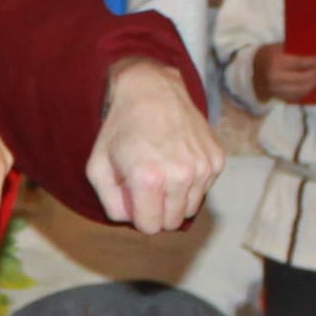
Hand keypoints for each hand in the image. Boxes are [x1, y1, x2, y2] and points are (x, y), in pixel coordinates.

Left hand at [86, 59, 222, 231]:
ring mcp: (202, 167)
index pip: (150, 226)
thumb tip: (132, 219)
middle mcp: (180, 175)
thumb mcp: (98, 166)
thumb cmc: (121, 127)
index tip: (134, 197)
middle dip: (158, 210)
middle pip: (172, 222)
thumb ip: (110, 202)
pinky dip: (191, 183)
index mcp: (149, 178)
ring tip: (163, 172)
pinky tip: (178, 161)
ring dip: (175, 198)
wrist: (152, 89)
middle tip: (148, 186)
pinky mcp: (217, 159)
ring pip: (190, 209)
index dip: (139, 215)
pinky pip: (204, 190)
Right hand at [251, 45, 315, 101]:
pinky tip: (314, 84)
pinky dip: (306, 90)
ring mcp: (276, 90)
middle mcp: (275, 78)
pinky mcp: (278, 97)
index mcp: (275, 63)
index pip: (298, 64)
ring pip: (300, 89)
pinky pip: (296, 96)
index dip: (313, 63)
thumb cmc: (267, 55)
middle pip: (301, 79)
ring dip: (314, 84)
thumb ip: (293, 51)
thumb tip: (314, 53)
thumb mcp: (277, 47)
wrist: (251, 71)